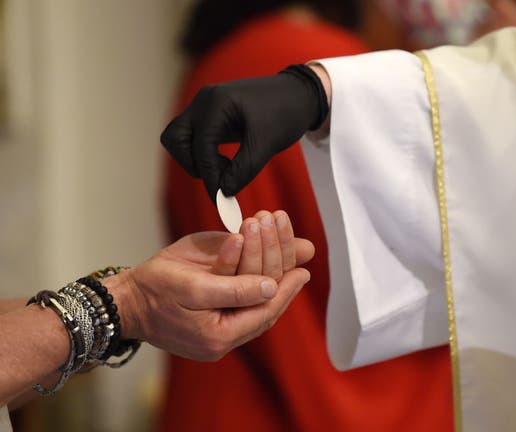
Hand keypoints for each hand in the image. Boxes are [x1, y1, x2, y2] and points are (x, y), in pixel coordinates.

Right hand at [111, 215, 313, 360]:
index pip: (265, 311)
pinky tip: (266, 253)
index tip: (304, 269)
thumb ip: (234, 288)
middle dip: (276, 265)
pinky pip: (244, 296)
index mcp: (219, 337)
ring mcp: (219, 329)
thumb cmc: (153, 289)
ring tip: (275, 234)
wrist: (123, 299)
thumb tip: (271, 286)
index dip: (286, 289)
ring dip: (268, 263)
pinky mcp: (215, 317)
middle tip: (284, 237)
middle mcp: (223, 337)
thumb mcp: (193, 286)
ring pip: (256, 298)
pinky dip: (255, 271)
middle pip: (263, 302)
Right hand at [160, 65, 328, 199]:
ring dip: (195, 160)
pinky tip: (227, 163)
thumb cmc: (286, 112)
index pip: (200, 147)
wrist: (299, 95)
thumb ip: (244, 169)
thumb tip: (222, 192)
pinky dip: (203, 154)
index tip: (221, 200)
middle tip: (222, 177)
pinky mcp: (209, 115)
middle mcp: (204, 101)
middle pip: (175, 139)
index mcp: (216, 103)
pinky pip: (193, 137)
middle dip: (194, 164)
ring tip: (226, 169)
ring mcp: (204, 106)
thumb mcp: (267, 143)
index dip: (210, 177)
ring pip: (179, 138)